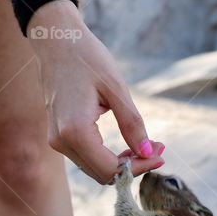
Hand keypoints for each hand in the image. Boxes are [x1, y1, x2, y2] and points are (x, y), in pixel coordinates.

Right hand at [29, 1, 164, 183]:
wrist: (55, 41)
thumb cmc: (86, 58)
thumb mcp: (116, 88)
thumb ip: (133, 124)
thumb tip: (148, 152)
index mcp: (75, 131)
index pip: (111, 169)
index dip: (139, 167)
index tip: (160, 155)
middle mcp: (61, 141)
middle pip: (102, 174)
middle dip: (133, 167)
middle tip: (157, 149)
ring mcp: (57, 140)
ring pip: (95, 169)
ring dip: (122, 164)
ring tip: (146, 146)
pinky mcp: (58, 135)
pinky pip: (87, 157)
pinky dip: (108, 157)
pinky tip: (128, 144)